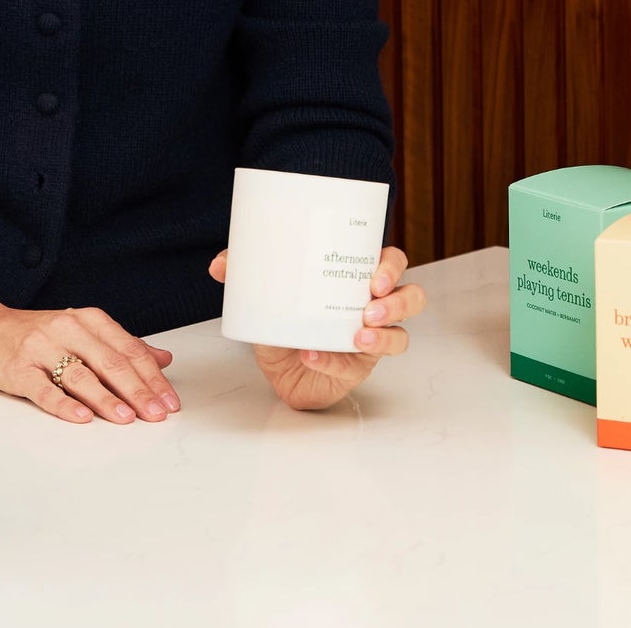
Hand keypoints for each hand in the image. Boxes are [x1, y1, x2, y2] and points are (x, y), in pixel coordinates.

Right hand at [0, 300, 179, 425]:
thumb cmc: (32, 333)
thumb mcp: (80, 330)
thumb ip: (121, 345)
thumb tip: (163, 359)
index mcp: (88, 320)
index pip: (129, 350)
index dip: (152, 377)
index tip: (170, 401)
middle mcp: (67, 329)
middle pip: (110, 361)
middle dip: (138, 390)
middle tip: (158, 413)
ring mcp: (41, 348)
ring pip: (80, 374)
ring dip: (107, 398)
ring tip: (127, 418)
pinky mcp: (17, 369)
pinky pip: (43, 389)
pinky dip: (64, 404)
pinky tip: (81, 418)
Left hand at [208, 246, 425, 410]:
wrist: (278, 366)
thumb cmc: (285, 322)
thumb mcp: (266, 294)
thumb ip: (245, 275)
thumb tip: (220, 265)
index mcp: (356, 277)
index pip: (391, 261)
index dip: (391, 265)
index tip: (375, 272)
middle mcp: (373, 307)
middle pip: (411, 297)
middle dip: (398, 300)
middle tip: (371, 302)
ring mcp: (371, 340)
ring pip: (401, 336)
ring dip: (385, 334)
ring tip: (360, 335)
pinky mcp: (357, 368)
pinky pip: (358, 366)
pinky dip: (333, 359)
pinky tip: (313, 354)